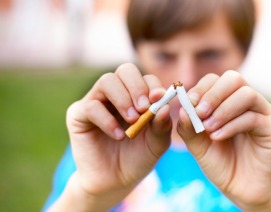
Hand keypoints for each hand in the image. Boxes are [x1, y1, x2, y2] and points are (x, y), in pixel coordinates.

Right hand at [54, 64, 171, 210]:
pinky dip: (107, 120)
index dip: (153, 85)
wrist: (115, 182)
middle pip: (125, 70)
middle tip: (143, 108)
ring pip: (107, 81)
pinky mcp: (79, 114)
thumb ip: (162, 126)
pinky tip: (119, 135)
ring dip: (122, 99)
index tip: (159, 98)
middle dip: (137, 86)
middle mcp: (117, 94)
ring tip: (132, 120)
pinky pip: (91, 106)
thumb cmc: (137, 158)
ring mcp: (97, 101)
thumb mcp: (156, 144)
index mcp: (138, 97)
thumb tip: (164, 107)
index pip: (146, 79)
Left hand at [177, 71, 270, 210]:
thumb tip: (182, 108)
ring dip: (223, 109)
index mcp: (228, 101)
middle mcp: (247, 102)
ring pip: (246, 94)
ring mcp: (261, 112)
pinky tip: (217, 137)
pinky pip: (252, 117)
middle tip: (199, 113)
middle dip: (213, 94)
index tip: (188, 103)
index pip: (216, 80)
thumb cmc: (220, 163)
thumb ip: (188, 127)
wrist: (241, 188)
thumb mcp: (197, 145)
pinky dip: (231, 125)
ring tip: (208, 128)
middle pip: (234, 78)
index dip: (201, 88)